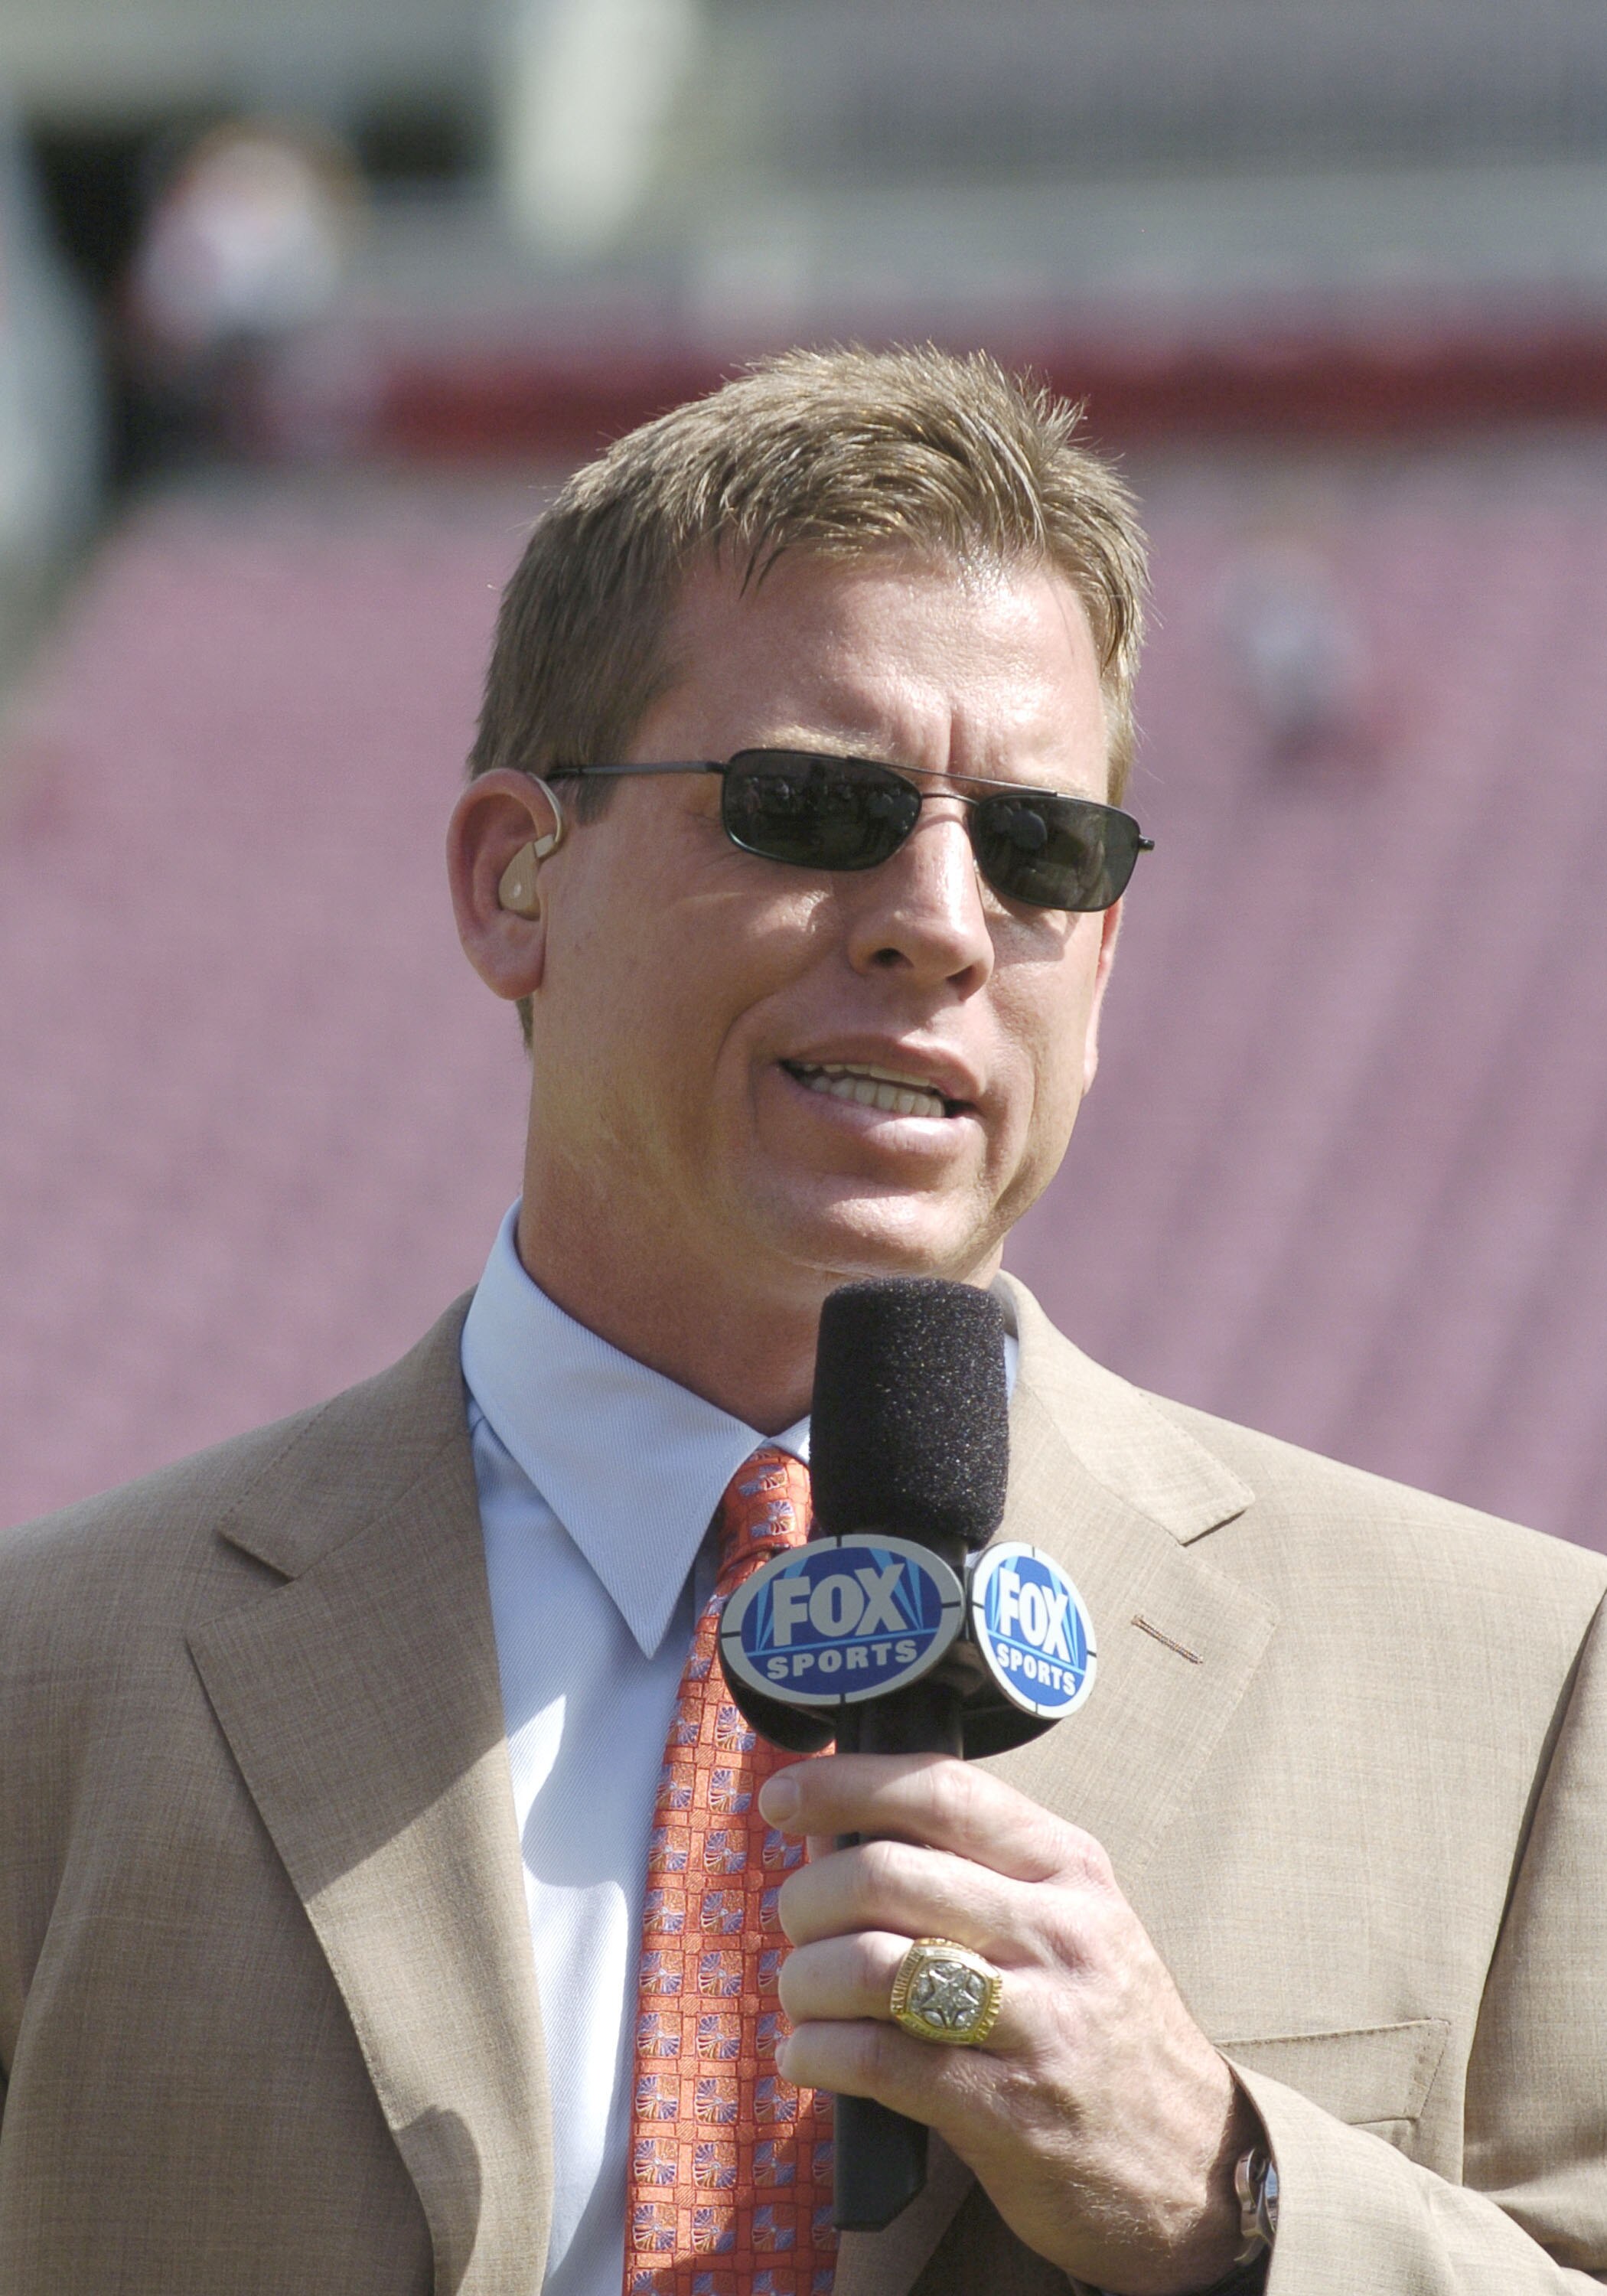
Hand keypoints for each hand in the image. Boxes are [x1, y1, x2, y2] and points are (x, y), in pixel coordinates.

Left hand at [757, 1752, 1256, 2295]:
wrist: (1195, 2164)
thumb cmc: (1105, 2027)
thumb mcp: (1071, 1920)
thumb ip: (974, 1872)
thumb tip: (838, 1837)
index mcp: (1067, 1865)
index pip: (941, 1790)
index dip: (844, 1785)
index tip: (784, 1799)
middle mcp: (1056, 1931)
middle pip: (885, 1874)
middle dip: (809, 1898)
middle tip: (797, 1925)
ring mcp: (1036, 2022)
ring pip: (870, 1964)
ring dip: (804, 1980)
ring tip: (802, 1997)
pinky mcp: (1007, 2109)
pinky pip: (877, 2060)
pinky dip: (818, 2053)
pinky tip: (809, 2056)